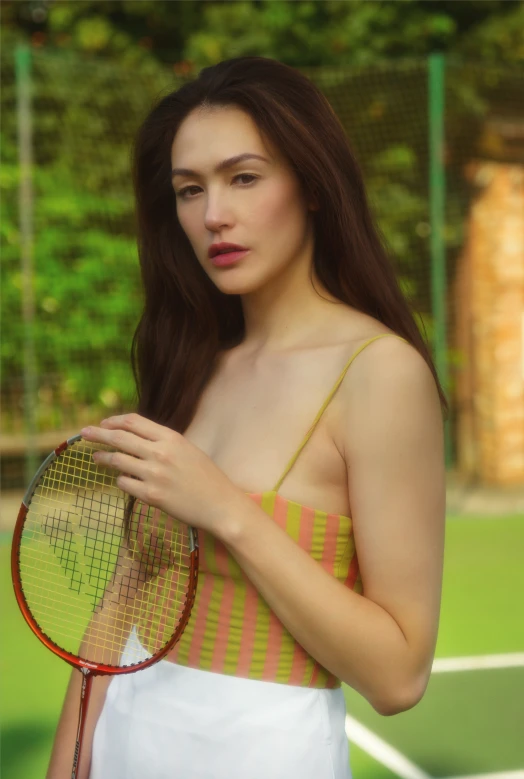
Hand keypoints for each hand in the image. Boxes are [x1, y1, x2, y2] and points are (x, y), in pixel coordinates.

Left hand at [80, 413, 242, 536]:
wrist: (220, 504)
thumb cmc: (206, 477)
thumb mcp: (187, 449)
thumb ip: (163, 442)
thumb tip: (134, 437)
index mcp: (171, 438)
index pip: (134, 422)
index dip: (115, 421)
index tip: (104, 423)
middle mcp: (161, 453)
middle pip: (119, 438)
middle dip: (98, 434)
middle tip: (84, 432)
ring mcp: (155, 475)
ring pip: (117, 461)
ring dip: (103, 458)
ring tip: (96, 458)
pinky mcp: (151, 496)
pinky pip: (124, 484)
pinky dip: (120, 480)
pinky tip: (122, 480)